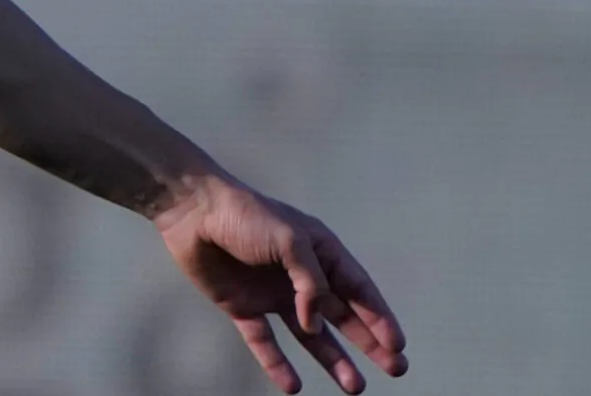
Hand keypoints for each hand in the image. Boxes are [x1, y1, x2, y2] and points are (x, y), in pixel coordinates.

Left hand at [155, 172, 408, 393]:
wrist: (192, 211)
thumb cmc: (245, 215)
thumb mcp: (290, 239)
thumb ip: (310, 282)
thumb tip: (316, 323)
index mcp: (318, 251)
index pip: (357, 288)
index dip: (379, 316)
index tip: (398, 344)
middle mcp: (300, 276)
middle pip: (342, 315)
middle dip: (369, 342)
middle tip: (395, 368)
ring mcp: (273, 294)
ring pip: (310, 335)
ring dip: (333, 359)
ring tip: (355, 387)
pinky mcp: (243, 308)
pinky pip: (265, 342)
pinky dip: (278, 364)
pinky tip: (292, 387)